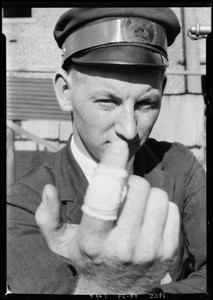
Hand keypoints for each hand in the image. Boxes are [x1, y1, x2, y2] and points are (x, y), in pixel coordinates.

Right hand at [35, 141, 179, 293]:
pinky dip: (160, 208)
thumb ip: (48, 215)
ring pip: (157, 195)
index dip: (112, 165)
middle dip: (130, 185)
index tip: (118, 146)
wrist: (113, 291)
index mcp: (93, 239)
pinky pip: (171, 209)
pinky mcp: (168, 252)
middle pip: (138, 188)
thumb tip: (48, 188)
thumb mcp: (60, 241)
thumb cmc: (86, 258)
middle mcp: (122, 246)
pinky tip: (147, 221)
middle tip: (122, 198)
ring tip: (134, 210)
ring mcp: (149, 250)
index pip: (104, 195)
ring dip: (145, 196)